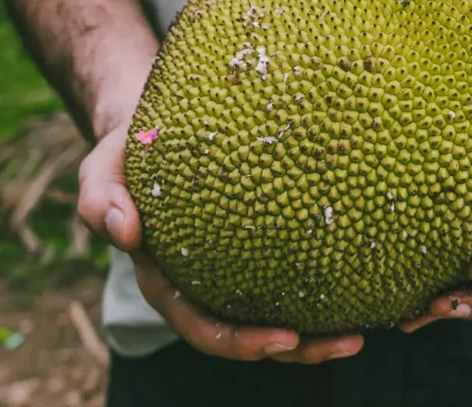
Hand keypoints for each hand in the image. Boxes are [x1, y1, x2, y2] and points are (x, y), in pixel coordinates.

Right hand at [77, 124, 363, 363]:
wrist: (151, 125)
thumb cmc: (127, 151)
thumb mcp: (101, 169)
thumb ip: (102, 200)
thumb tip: (125, 232)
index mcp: (169, 280)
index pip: (206, 326)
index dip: (243, 343)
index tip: (286, 338)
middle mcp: (206, 282)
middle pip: (256, 331)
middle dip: (303, 347)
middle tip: (351, 341)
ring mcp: (236, 263)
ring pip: (282, 306)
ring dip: (324, 325)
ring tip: (370, 324)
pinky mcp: (261, 235)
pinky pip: (293, 263)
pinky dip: (327, 275)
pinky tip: (365, 266)